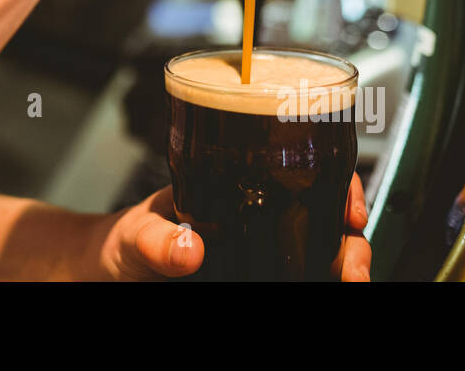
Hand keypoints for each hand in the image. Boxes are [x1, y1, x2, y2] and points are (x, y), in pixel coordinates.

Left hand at [91, 175, 371, 280]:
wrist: (110, 277)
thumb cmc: (123, 245)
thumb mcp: (136, 235)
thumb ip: (156, 240)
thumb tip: (187, 248)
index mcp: (236, 192)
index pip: (302, 175)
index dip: (338, 187)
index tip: (351, 211)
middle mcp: (258, 221)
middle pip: (325, 225)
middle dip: (352, 245)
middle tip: (354, 269)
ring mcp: (260, 255)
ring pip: (320, 259)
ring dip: (343, 269)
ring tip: (351, 284)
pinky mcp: (256, 276)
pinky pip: (295, 277)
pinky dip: (319, 281)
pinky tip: (328, 288)